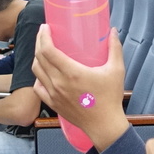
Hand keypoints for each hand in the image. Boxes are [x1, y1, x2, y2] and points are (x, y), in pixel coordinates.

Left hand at [31, 26, 128, 149]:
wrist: (104, 125)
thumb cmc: (110, 98)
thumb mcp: (116, 70)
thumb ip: (115, 48)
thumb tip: (113, 31)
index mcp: (71, 73)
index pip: (48, 50)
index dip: (43, 36)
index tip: (46, 28)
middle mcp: (58, 83)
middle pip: (39, 58)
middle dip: (39, 42)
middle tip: (44, 34)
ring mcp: (54, 94)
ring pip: (36, 71)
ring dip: (37, 58)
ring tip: (43, 50)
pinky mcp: (53, 104)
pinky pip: (38, 87)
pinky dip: (38, 77)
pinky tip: (44, 72)